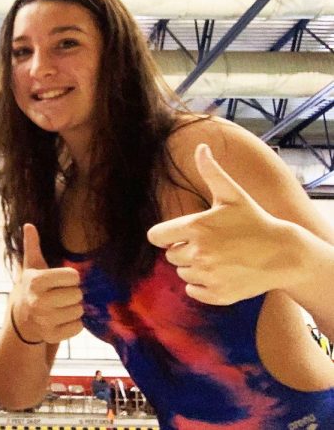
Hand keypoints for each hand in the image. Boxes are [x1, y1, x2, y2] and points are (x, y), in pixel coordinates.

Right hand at [10, 223, 83, 343]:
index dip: (70, 277)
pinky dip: (74, 324)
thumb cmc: (33, 287)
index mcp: (36, 282)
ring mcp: (44, 321)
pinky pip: (78, 327)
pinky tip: (62, 319)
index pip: (73, 276)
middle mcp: (38, 302)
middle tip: (61, 295)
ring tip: (60, 307)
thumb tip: (28, 225)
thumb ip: (32, 246)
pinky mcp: (51, 336)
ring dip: (73, 308)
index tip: (60, 281)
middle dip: (73, 293)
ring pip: (79, 311)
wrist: (22, 317)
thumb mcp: (32, 267)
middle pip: (77, 294)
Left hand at [147, 143, 290, 304]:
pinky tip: (220, 273)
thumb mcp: (232, 194)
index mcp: (196, 227)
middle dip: (183, 249)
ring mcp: (209, 275)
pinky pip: (193, 291)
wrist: (284, 253)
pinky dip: (201, 286)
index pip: (156, 236)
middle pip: (170, 255)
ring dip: (193, 267)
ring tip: (217, 257)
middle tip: (209, 243)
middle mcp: (199, 253)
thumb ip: (211, 171)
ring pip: (182, 273)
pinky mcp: (218, 294)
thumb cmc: (254, 220)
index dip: (166, 234)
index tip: (180, 233)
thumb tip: (201, 147)